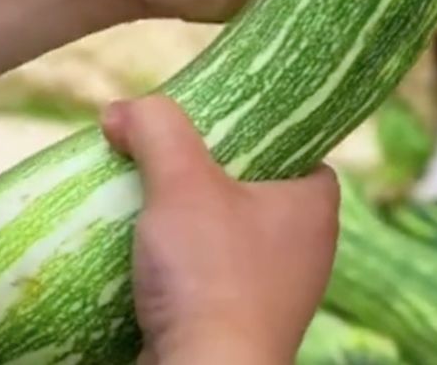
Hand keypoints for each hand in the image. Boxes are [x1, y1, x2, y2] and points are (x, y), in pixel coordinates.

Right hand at [101, 96, 339, 364]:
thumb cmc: (210, 274)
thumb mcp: (181, 180)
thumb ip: (157, 128)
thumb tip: (123, 111)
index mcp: (313, 208)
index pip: (298, 149)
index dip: (258, 131)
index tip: (214, 125)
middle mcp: (303, 251)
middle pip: (252, 188)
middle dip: (205, 173)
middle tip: (164, 157)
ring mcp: (272, 294)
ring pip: (225, 236)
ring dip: (184, 221)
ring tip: (142, 202)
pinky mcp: (238, 324)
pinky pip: (207, 278)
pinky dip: (177, 264)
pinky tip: (141, 254)